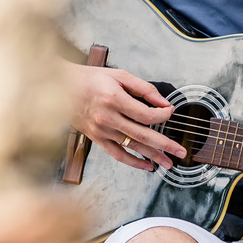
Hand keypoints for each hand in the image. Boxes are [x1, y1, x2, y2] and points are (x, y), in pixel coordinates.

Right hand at [63, 61, 182, 170]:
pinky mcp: (97, 139)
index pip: (147, 114)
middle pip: (144, 135)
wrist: (60, 87)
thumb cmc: (90, 79)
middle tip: (182, 151)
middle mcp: (108, 118)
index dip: (163, 116)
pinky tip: (147, 166)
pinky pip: (118, 154)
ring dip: (153, 156)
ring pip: (133, 147)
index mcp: (115, 99)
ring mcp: (102, 131)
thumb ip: (144, 88)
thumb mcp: (119, 75)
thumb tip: (163, 102)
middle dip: (166, 145)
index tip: (170, 112)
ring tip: (169, 163)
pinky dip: (133, 162)